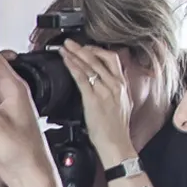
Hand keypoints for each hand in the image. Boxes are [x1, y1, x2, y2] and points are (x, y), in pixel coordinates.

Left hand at [60, 41, 136, 166]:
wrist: (116, 144)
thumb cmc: (116, 130)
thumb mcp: (120, 105)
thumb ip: (113, 92)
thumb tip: (103, 84)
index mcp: (122, 86)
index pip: (112, 60)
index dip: (97, 51)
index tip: (86, 47)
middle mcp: (115, 85)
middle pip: (100, 58)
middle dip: (84, 48)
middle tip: (70, 42)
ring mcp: (105, 91)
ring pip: (90, 65)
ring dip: (75, 54)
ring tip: (64, 48)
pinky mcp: (94, 99)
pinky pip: (82, 78)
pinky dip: (73, 66)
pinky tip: (66, 61)